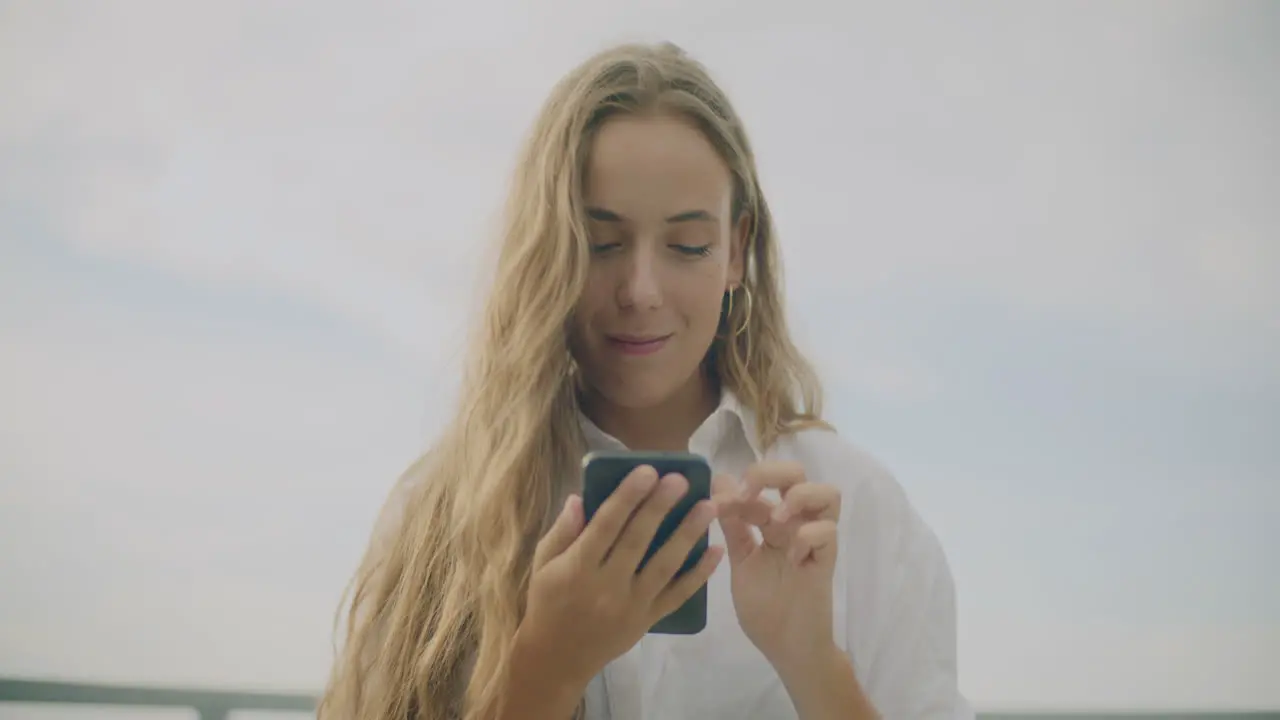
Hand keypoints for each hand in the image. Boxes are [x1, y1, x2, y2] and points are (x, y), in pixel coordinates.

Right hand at [517, 465, 724, 691]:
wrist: (557, 659)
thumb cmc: (547, 603)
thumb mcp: (543, 565)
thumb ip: (562, 531)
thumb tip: (579, 497)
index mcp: (577, 568)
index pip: (605, 525)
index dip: (627, 497)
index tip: (647, 471)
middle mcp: (606, 586)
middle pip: (637, 540)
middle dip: (660, 507)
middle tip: (681, 480)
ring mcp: (631, 605)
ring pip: (664, 566)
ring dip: (687, 534)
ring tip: (707, 507)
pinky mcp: (648, 620)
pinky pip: (677, 595)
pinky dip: (699, 575)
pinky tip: (716, 551)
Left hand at [715, 462, 840, 673]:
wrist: (785, 648)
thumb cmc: (764, 608)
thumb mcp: (740, 562)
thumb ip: (733, 526)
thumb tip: (719, 483)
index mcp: (773, 522)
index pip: (760, 485)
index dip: (736, 487)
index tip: (716, 504)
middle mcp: (796, 524)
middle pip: (798, 473)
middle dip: (770, 473)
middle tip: (748, 495)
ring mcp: (814, 541)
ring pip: (828, 493)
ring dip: (797, 498)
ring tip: (775, 521)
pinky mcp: (826, 561)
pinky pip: (828, 531)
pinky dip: (807, 536)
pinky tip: (791, 559)